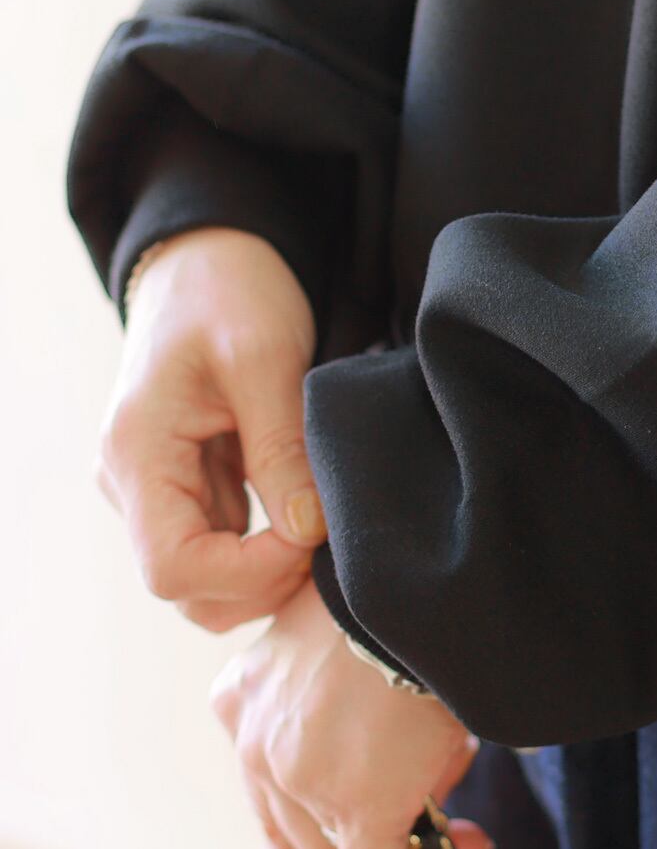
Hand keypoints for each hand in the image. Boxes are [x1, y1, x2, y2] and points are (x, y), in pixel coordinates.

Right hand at [94, 226, 325, 630]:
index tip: (312, 534)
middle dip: (264, 581)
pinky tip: (312, 516)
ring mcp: (160, 488)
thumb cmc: (230, 293)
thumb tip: (307, 532)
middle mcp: (135, 484)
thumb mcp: (264, 359)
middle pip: (190, 589)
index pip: (175, 568)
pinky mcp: (192, 482)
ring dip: (269, 572)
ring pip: (208, 578)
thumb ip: (281, 449)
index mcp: (138, 456)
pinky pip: (225, 544)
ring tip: (325, 527)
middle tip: (330, 539)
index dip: (251, 571)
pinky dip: (269, 548)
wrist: (212, 259)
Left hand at [211, 577, 494, 848]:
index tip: (376, 808)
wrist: (420, 580)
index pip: (267, 788)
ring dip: (400, 846)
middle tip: (432, 819)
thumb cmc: (392, 596)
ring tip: (459, 824)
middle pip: (298, 831)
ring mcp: (300, 780)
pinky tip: (466, 844)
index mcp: (242, 699)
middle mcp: (254, 745)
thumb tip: (380, 761)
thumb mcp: (336, 640)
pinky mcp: (356, 806)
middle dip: (364, 836)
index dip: (321, 815)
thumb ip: (328, 704)